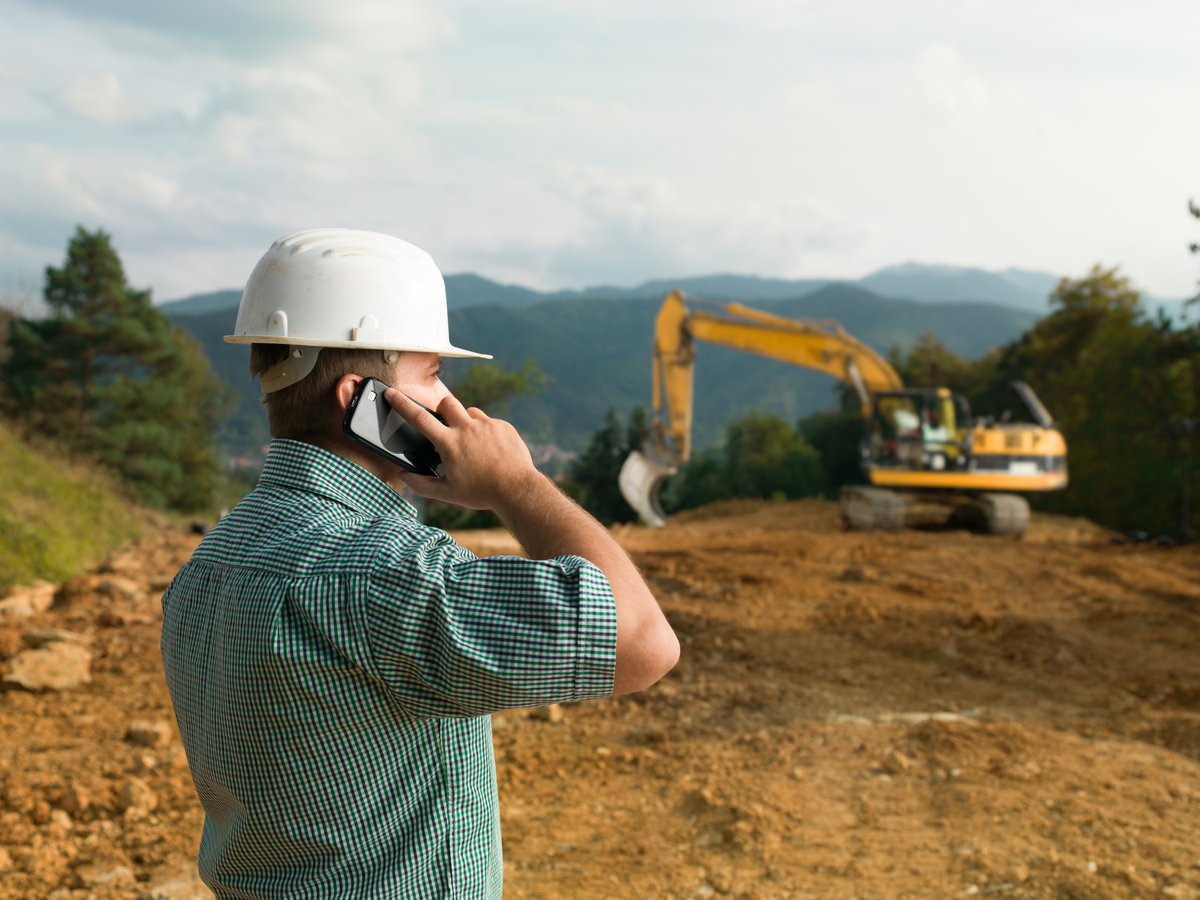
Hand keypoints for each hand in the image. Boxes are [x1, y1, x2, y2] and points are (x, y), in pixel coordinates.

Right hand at [383, 389, 541, 510]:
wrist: (517, 489)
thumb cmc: (481, 492)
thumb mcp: (447, 493)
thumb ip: (421, 484)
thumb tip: (403, 476)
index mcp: (449, 443)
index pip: (419, 418)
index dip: (402, 404)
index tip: (392, 393)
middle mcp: (467, 428)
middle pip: (446, 402)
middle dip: (441, 409)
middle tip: (445, 427)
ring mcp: (487, 425)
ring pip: (469, 412)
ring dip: (465, 423)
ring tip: (473, 446)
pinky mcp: (503, 426)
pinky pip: (489, 422)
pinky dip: (485, 432)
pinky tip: (491, 451)